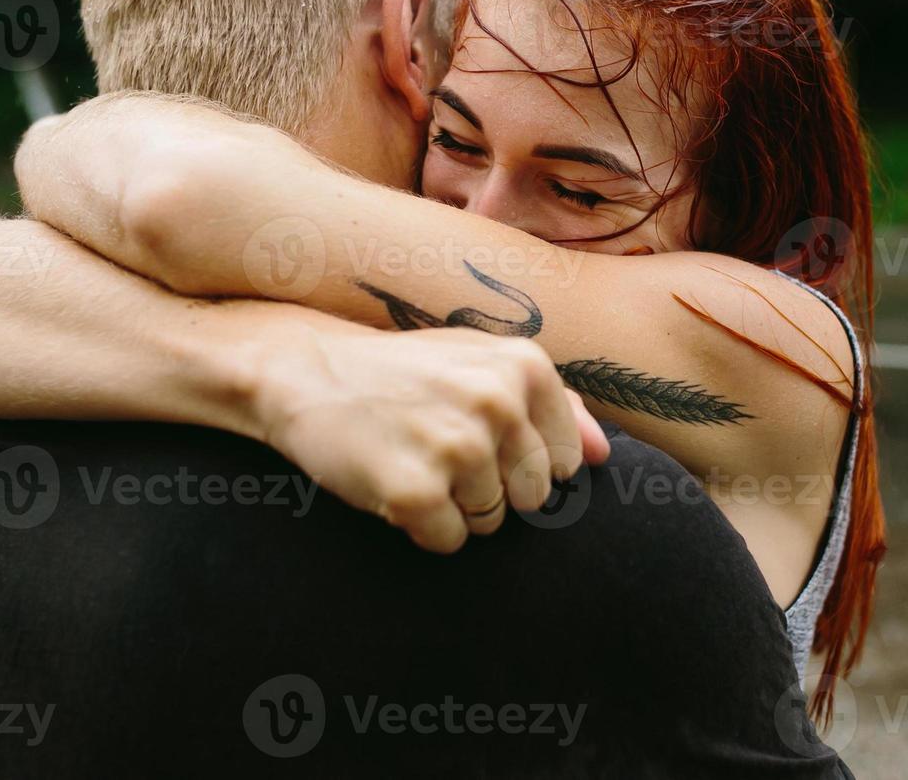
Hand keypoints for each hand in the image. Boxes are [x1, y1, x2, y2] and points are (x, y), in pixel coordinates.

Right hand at [250, 321, 609, 552]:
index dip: (516, 463)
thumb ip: (555, 406)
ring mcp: (458, 446)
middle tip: (437, 451)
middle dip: (487, 489)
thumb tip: (602, 457)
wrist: (305, 372)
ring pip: (490, 522)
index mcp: (525, 366)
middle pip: (530, 497)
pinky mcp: (416, 490)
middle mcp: (498, 401)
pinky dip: (422, 529)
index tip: (473, 436)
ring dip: (451, 507)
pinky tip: (393, 485)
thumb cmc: (404, 374)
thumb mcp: (483, 365)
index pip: (561, 462)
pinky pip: (448, 542)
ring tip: (413, 459)